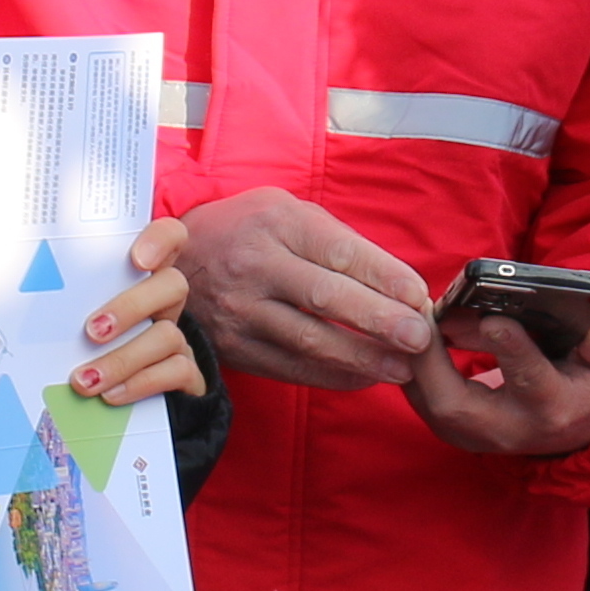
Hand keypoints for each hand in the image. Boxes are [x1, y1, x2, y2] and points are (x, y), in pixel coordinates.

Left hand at [63, 215, 208, 408]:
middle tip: (92, 331)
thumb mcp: (74, 315)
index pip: (169, 237)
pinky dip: (140, 384)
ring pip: (167, 335)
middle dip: (130, 307)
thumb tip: (18, 291)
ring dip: (122, 359)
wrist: (117, 404)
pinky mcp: (185, 373)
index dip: (161, 240)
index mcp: (140, 277)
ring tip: (85, 381)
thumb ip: (63, 299)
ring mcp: (176, 337)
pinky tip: (110, 396)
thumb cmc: (82, 344)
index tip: (138, 259)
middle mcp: (163, 302)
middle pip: (172, 284)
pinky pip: (177, 372)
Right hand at [173, 191, 437, 388]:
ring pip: (309, 340)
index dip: (384, 276)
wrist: (170, 264)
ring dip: (362, 358)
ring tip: (402, 369)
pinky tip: (364, 378)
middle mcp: (256, 265)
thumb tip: (397, 283)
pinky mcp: (234, 347)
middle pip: (326, 297)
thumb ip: (336, 241)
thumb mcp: (284, 212)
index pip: (339, 252)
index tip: (418, 296)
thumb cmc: (245, 232)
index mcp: (277, 222)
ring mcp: (241, 310)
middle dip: (379, 320)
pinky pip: (290, 368)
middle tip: (419, 338)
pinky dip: (331, 377)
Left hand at [405, 308, 589, 459]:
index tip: (492, 318)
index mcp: (551, 409)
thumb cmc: (586, 383)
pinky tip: (408, 328)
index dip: (511, 348)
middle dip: (432, 358)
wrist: (567, 428)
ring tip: (411, 313)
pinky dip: (410, 361)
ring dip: (414, 356)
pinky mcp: (449, 427)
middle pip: (455, 403)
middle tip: (424, 312)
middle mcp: (506, 429)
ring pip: (427, 400)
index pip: (529, 380)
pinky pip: (418, 394)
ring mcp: (472, 435)